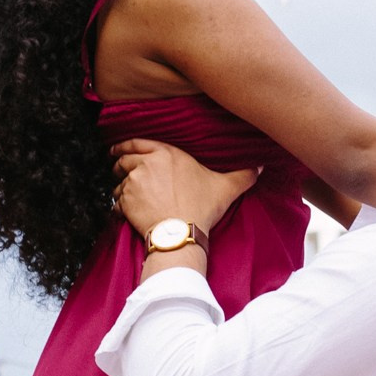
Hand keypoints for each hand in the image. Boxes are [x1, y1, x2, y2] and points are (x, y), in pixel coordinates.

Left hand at [110, 139, 257, 244]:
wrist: (181, 232)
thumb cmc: (201, 208)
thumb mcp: (226, 188)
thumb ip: (242, 175)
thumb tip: (260, 167)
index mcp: (167, 153)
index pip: (138, 143)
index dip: (125, 145)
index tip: (117, 149)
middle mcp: (146, 163)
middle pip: (123, 159)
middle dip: (119, 165)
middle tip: (118, 171)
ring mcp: (133, 181)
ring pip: (118, 181)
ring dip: (120, 187)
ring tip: (124, 194)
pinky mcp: (125, 200)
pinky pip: (116, 201)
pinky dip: (119, 205)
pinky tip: (125, 211)